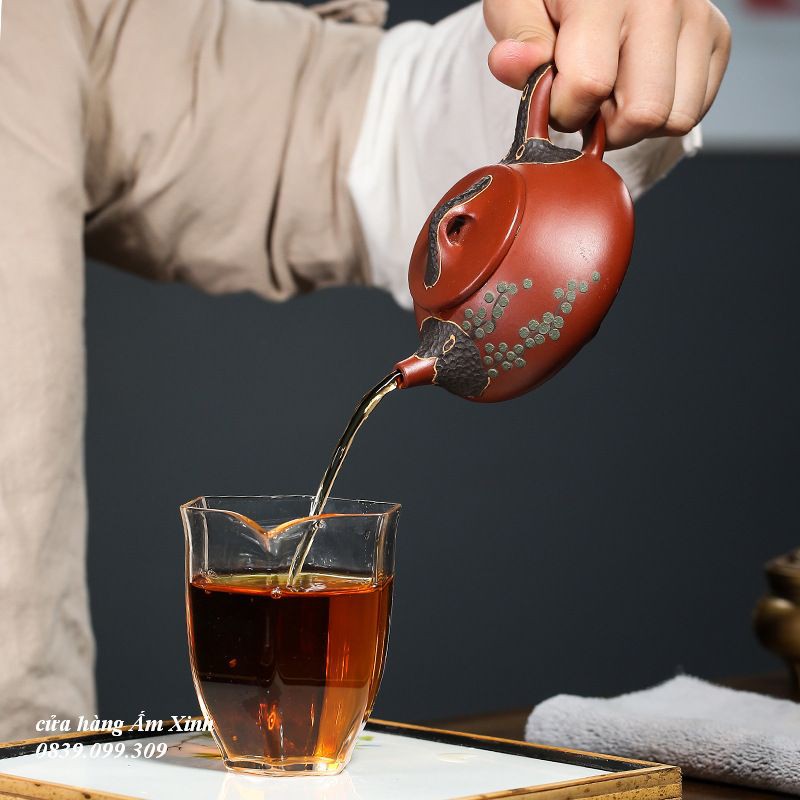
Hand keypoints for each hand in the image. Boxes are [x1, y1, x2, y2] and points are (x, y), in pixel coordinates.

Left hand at [483, 0, 730, 148]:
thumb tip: (517, 63)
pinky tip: (635, 88)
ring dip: (636, 124)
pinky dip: (662, 114)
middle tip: (585, 105)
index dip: (563, 108)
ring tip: (611, 95)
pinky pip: (695, 108)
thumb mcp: (515, 5)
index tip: (554, 96)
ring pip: (675, 117)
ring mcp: (697, 15)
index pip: (590, 83)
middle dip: (606, 126)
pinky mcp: (718, 35)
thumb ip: (516, 35)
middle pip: (644, 110)